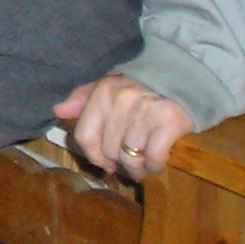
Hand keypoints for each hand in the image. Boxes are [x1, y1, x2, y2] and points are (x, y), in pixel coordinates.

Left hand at [55, 73, 195, 176]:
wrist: (185, 75)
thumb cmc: (143, 85)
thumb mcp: (110, 85)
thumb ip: (83, 98)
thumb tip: (59, 110)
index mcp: (102, 93)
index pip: (85, 137)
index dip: (94, 155)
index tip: (105, 162)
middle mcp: (121, 102)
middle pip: (108, 151)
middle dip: (118, 162)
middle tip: (129, 161)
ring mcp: (145, 112)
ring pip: (131, 158)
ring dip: (137, 168)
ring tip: (142, 166)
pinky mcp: (169, 122)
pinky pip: (154, 158)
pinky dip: (155, 166)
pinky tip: (156, 164)